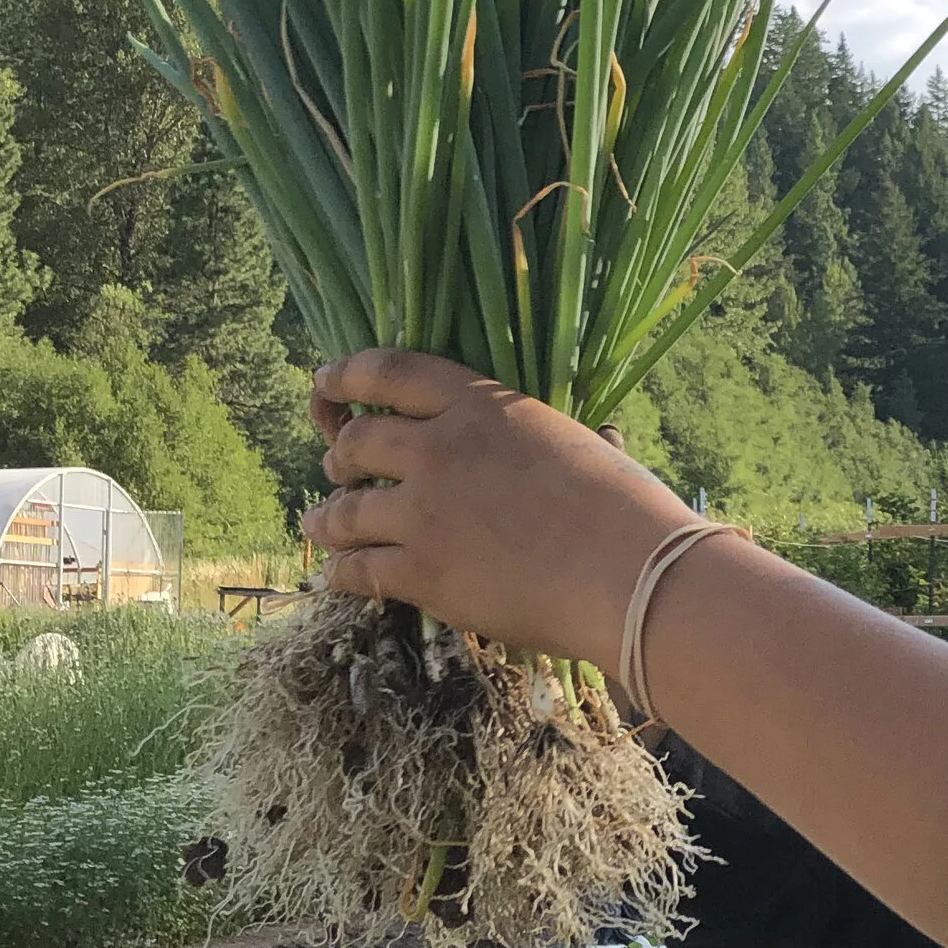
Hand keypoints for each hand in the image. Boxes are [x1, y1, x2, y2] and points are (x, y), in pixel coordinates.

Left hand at [306, 351, 690, 662]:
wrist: (629, 575)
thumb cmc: (627, 506)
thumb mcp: (585, 442)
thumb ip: (559, 436)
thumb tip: (601, 437)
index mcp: (480, 404)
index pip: (390, 371)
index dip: (347, 375)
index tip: (327, 381)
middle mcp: (439, 449)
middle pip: (357, 442)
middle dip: (338, 456)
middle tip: (337, 469)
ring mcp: (424, 512)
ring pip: (345, 511)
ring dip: (325, 518)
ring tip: (317, 525)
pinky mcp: (422, 573)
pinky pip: (358, 570)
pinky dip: (342, 572)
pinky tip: (339, 576)